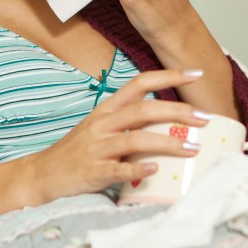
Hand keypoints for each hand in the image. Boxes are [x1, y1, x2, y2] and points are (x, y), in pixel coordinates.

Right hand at [30, 68, 209, 201]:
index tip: (195, 73)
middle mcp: (102, 124)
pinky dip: (137, 168)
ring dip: (167, 143)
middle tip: (205, 118)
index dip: (168, 76)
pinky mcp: (91, 172)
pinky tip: (155, 170)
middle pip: (143, 110)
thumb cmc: (78, 152)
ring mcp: (96, 148)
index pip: (139, 83)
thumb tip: (169, 121)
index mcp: (107, 109)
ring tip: (193, 148)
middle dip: (177, 112)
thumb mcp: (102, 128)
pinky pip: (117, 169)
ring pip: (135, 139)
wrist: (42, 174)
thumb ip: (130, 122)